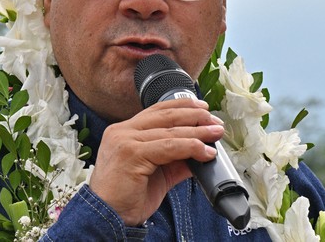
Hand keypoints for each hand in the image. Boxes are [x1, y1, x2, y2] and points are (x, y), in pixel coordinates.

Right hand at [88, 98, 223, 225]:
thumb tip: (200, 153)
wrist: (109, 218)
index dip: (182, 107)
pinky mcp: (131, 154)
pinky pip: (168, 147)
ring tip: (215, 134)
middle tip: (215, 122)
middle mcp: (122, 131)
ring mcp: (125, 141)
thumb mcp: (157, 174)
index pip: (157, 111)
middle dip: (194, 117)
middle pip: (165, 116)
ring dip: (197, 132)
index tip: (202, 108)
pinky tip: (204, 152)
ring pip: (169, 131)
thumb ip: (176, 160)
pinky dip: (190, 147)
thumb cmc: (127, 198)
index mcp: (124, 131)